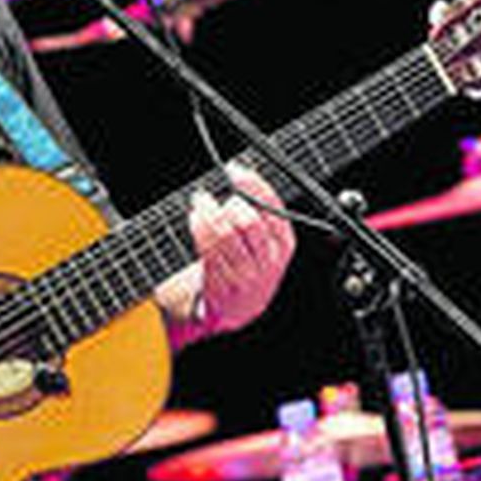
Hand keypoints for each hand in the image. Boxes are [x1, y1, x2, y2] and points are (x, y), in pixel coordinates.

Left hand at [187, 164, 295, 333]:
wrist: (241, 310)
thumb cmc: (252, 267)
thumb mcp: (268, 244)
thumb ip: (262, 215)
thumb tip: (243, 176)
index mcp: (284, 245)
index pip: (273, 208)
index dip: (253, 184)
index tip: (236, 170)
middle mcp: (267, 261)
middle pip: (248, 221)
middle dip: (228, 202)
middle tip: (215, 195)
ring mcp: (245, 273)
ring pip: (225, 234)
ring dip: (209, 212)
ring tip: (201, 202)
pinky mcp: (223, 281)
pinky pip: (208, 249)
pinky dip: (199, 228)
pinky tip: (196, 218)